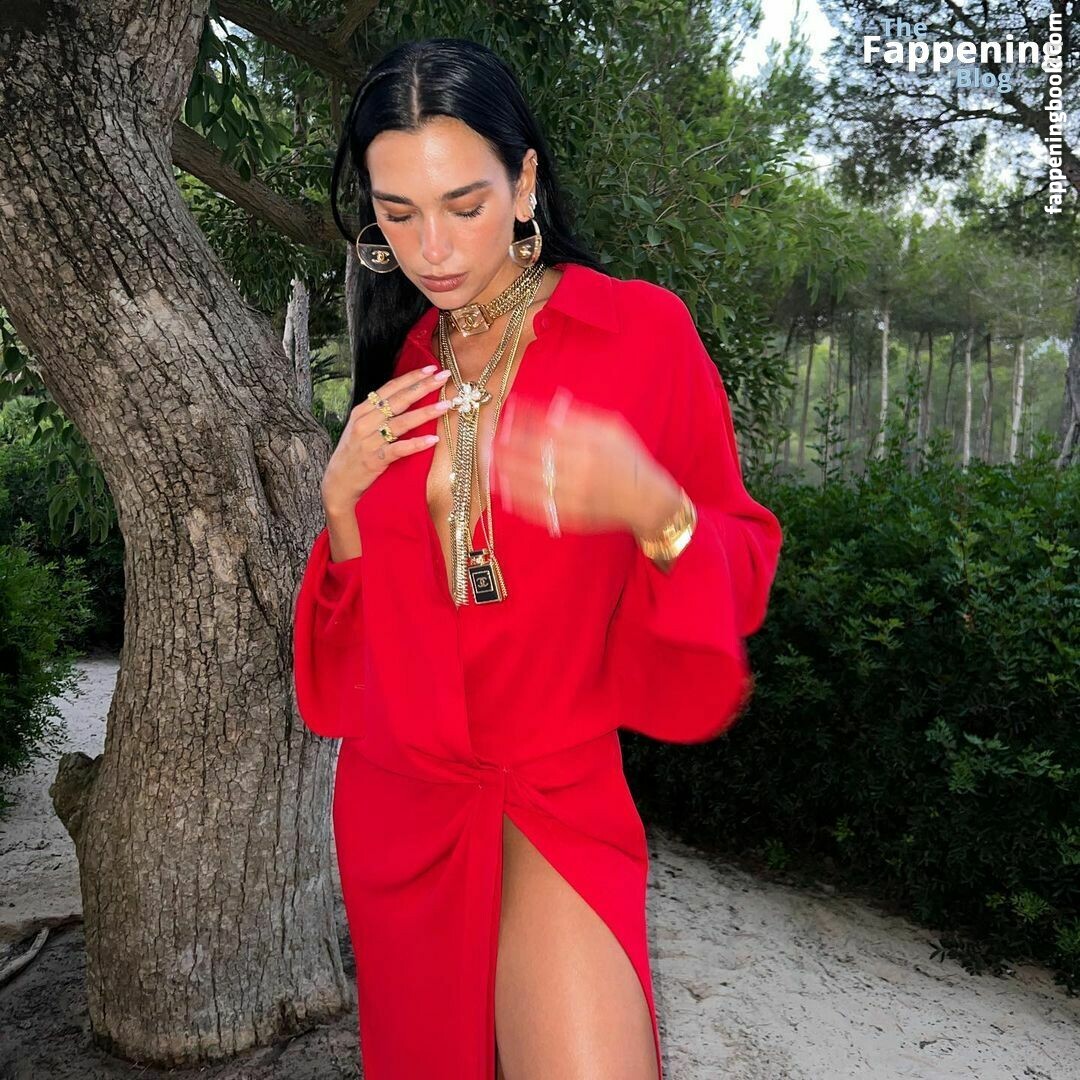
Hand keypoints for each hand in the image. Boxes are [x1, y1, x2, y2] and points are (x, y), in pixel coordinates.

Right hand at [321, 366, 452, 516]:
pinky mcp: (375, 460)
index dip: (411, 377)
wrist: (338, 481)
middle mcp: (365, 422)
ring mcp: (369, 441)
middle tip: (444, 378)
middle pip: (398, 400)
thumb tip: (405, 398)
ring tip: (446, 405)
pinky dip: (416, 444)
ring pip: (401, 422)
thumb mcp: (362, 427)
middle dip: (423, 387)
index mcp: (362, 411)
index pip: (390, 388)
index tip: (431, 368)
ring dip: (425, 413)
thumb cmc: (354, 453)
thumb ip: (379, 413)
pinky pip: (399, 449)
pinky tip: (433, 439)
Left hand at [485, 387, 681, 535]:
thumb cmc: (629, 460)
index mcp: (589, 444)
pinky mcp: (570, 515)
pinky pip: (537, 507)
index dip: (523, 419)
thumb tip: (551, 408)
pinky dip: (518, 499)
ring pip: (529, 482)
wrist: (646, 500)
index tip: (507, 411)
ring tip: (489, 463)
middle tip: (488, 439)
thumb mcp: (611, 428)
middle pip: (532, 455)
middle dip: (507, 446)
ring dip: (505, 472)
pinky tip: (504, 490)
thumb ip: (581, 417)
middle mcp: (578, 469)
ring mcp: (572, 495)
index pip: (546, 428)